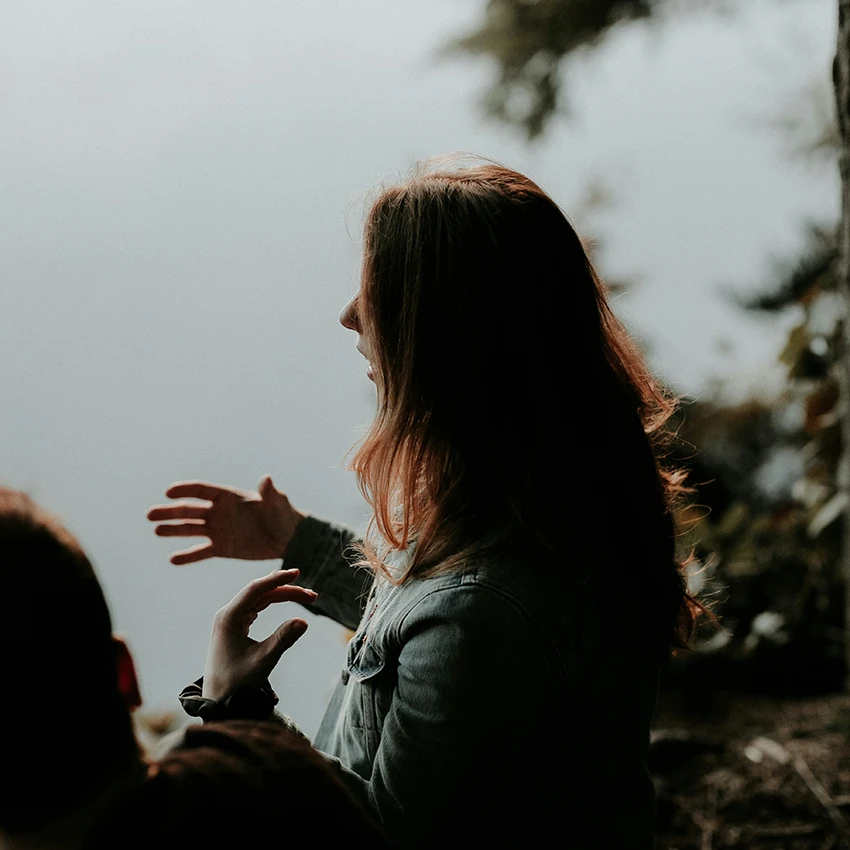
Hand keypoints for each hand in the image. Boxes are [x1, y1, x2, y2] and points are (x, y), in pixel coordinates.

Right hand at [147, 476, 304, 564]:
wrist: (287, 538)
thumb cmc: (283, 515)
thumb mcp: (277, 503)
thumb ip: (269, 493)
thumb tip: (267, 479)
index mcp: (229, 497)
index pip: (202, 490)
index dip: (185, 490)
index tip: (169, 493)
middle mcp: (219, 512)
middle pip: (189, 510)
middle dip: (170, 512)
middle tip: (150, 514)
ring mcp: (218, 530)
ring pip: (191, 530)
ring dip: (173, 530)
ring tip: (156, 531)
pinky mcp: (222, 548)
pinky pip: (201, 552)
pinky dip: (188, 556)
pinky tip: (173, 559)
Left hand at [202, 568, 316, 701]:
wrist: (218, 701)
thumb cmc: (237, 683)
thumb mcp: (263, 661)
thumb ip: (283, 640)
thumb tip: (304, 621)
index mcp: (228, 617)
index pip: (255, 589)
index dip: (277, 579)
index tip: (297, 573)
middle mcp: (228, 614)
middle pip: (260, 592)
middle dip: (286, 590)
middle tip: (312, 596)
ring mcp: (231, 620)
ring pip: (260, 599)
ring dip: (282, 596)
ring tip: (307, 598)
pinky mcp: (236, 627)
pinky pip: (257, 607)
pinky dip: (273, 602)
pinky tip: (285, 598)